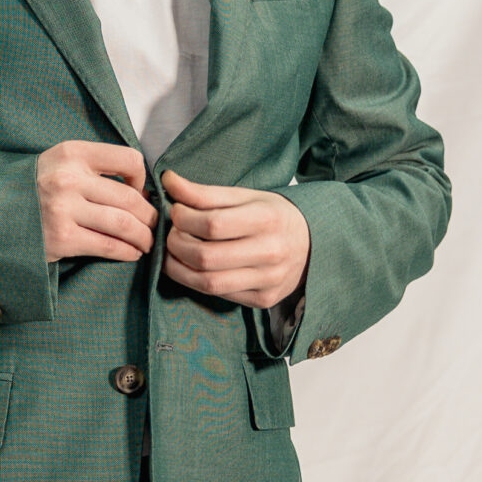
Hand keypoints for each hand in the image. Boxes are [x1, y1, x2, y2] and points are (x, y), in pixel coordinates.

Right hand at [36, 140, 157, 263]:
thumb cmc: (35, 189)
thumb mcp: (60, 163)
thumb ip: (94, 169)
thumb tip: (141, 190)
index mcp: (72, 153)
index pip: (129, 160)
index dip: (143, 179)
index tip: (140, 192)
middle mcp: (69, 179)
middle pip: (130, 199)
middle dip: (149, 217)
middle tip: (153, 227)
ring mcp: (64, 210)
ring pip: (124, 224)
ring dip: (143, 237)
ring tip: (146, 243)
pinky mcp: (62, 239)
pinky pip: (108, 246)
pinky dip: (127, 252)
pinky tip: (131, 254)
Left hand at [159, 170, 311, 305]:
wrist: (313, 246)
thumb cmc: (273, 217)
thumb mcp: (246, 197)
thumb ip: (206, 193)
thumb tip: (168, 181)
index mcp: (268, 219)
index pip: (213, 224)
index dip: (183, 218)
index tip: (176, 211)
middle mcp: (271, 252)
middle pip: (206, 256)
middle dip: (176, 244)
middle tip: (171, 233)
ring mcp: (268, 280)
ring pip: (208, 282)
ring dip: (178, 268)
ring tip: (173, 252)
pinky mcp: (263, 300)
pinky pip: (218, 295)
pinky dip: (195, 281)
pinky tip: (191, 267)